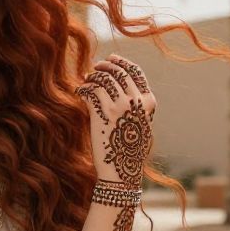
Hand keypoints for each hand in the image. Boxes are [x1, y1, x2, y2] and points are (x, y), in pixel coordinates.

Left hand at [75, 53, 155, 186]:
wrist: (121, 171)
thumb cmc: (128, 148)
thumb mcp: (141, 123)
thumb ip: (135, 104)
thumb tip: (117, 82)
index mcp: (149, 102)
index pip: (136, 72)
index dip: (121, 62)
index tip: (110, 59)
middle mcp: (136, 102)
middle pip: (118, 72)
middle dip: (104, 66)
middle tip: (94, 69)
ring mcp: (119, 107)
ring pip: (103, 79)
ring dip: (92, 77)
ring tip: (87, 81)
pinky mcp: (102, 114)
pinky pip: (91, 91)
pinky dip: (84, 88)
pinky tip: (81, 91)